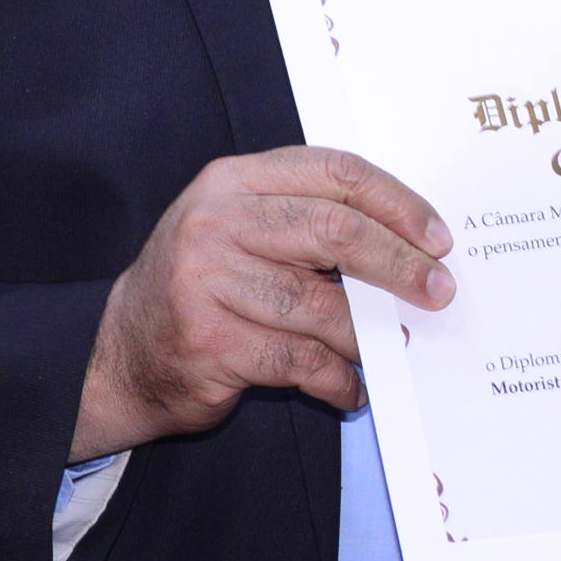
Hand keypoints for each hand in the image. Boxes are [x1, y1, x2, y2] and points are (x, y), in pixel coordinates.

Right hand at [71, 146, 452, 459]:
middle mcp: (216, 221)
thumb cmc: (204, 286)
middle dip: (400, 265)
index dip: (397, 203)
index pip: (335, 172)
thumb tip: (412, 246)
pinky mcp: (210, 342)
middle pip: (336, 231)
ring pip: (322, 304)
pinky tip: (350, 387)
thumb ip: (309, 219)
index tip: (438, 238)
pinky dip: (338, 378)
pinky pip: (300, 361)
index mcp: (235, 180)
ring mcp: (207, 282)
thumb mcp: (244, 229)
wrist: (122, 354)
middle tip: (438, 291)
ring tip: (391, 349)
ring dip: (369, 334)